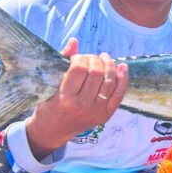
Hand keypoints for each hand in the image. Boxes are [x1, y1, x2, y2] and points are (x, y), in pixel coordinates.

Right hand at [25, 38, 128, 158]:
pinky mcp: (105, 115)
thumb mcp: (49, 84)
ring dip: (109, 65)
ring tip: (104, 58)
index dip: (80, 58)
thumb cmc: (48, 105)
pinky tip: (122, 67)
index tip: (77, 58)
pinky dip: (123, 79)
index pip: (79, 69)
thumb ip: (63, 61)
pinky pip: (119, 94)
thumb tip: (75, 41)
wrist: (53, 131)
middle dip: (95, 59)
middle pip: (96, 73)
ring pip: (109, 81)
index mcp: (65, 98)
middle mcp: (82, 105)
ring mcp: (96, 111)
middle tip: (90, 58)